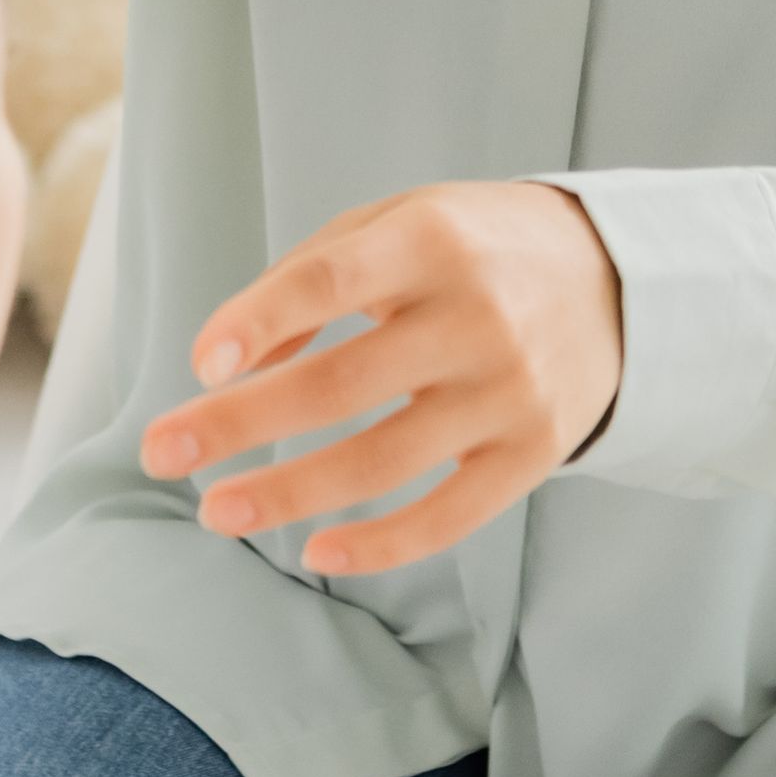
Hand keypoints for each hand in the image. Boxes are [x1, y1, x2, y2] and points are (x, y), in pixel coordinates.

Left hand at [142, 182, 623, 578]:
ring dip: (288, 493)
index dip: (258, 321)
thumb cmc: (474, 249)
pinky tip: (318, 551)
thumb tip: (230, 362)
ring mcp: (510, 391)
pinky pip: (450, 516)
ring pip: (383, 461)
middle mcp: (477, 315)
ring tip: (216, 511)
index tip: (200, 365)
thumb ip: (311, 278)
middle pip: (340, 384)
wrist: (614, 282)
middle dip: (238, 424)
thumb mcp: (399, 226)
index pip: (330, 282)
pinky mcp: (535, 453)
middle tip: (160, 453)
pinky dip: (381, 542)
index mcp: (434, 240)